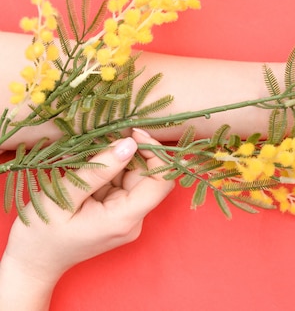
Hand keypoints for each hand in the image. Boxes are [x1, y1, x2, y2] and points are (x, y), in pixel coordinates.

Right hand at [0, 129, 173, 309]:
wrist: (32, 263)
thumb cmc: (41, 235)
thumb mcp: (65, 197)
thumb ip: (98, 171)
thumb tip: (129, 144)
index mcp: (124, 220)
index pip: (161, 182)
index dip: (155, 154)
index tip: (133, 133)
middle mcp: (133, 219)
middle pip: (147, 177)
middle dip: (129, 154)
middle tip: (101, 141)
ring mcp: (126, 217)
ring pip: (133, 177)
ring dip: (115, 162)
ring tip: (85, 160)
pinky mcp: (118, 213)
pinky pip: (121, 184)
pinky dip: (107, 172)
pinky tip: (86, 171)